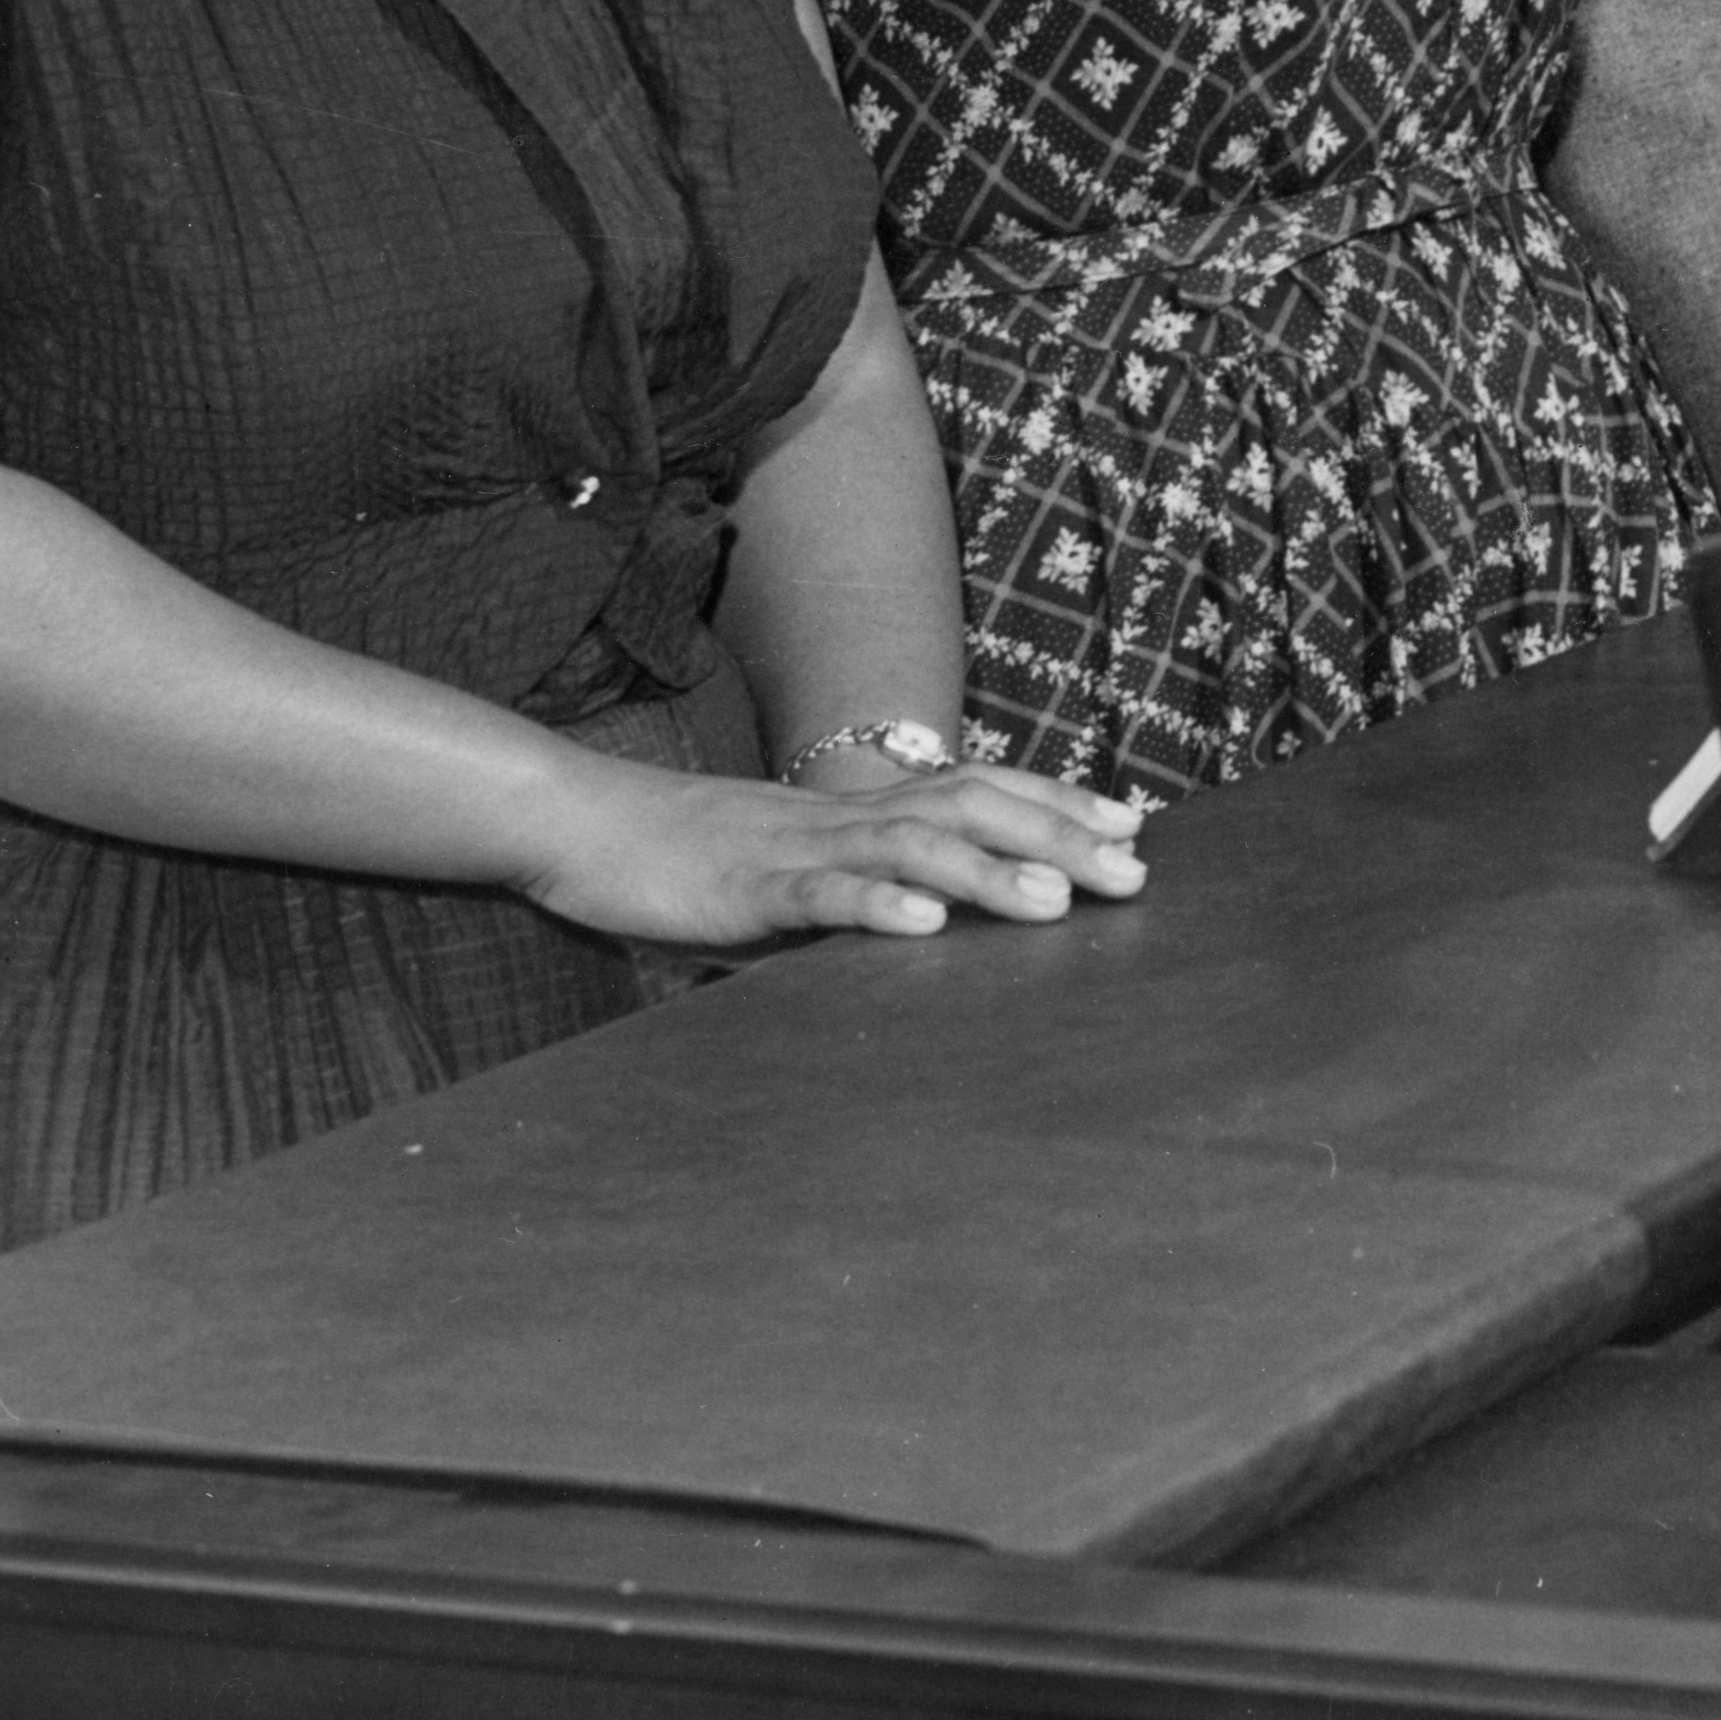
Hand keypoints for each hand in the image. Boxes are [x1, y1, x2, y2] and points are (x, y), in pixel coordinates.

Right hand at [528, 753, 1148, 948]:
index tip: (1132, 821)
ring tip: (1055, 901)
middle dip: (1057, 837)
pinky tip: (924, 927)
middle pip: (970, 808)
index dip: (1055, 801)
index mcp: (861, 811)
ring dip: (988, 873)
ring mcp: (799, 849)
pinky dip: (877, 906)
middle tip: (1134, 870)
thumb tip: (929, 930)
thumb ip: (861, 894)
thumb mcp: (796, 876)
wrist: (586, 825)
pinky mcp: (748, 888)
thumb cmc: (694, 860)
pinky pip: (820, 895)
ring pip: (910, 847)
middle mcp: (845, 816)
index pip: (978, 789)